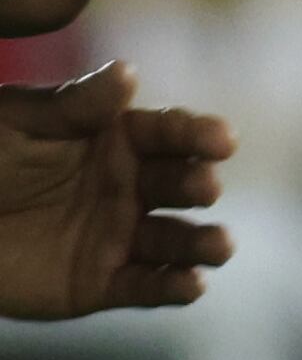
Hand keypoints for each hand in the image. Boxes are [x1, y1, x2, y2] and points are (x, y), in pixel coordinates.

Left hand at [0, 64, 233, 319]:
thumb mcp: (20, 121)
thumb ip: (77, 103)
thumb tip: (128, 71)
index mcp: (119, 140)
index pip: (169, 133)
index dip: (198, 134)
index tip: (223, 140)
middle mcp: (131, 187)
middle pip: (179, 184)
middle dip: (198, 184)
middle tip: (205, 187)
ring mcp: (120, 237)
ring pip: (174, 240)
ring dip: (202, 243)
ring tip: (221, 246)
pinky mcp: (101, 283)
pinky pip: (144, 287)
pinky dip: (172, 288)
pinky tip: (192, 285)